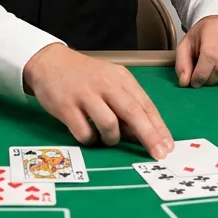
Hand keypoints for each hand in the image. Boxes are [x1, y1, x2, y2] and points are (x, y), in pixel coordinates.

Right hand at [22, 44, 174, 158]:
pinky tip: (89, 134)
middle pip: (133, 113)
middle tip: (159, 154)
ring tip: (107, 137)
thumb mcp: (110, 81)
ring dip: (112, 139)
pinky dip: (90, 139)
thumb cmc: (84, 76)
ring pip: (109, 126)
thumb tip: (142, 134)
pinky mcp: (66, 107)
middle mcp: (105, 85)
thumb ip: (127, 103)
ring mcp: (85, 96)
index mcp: (120, 78)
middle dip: (149, 137)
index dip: (159, 127)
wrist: (49, 63)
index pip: (145, 105)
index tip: (168, 146)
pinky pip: (85, 133)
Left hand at [175, 15, 217, 87]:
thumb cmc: (204, 35)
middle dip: (211, 79)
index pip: (210, 55)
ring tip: (215, 73)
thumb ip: (182, 64)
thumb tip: (185, 82)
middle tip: (204, 78)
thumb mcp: (187, 45)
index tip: (194, 82)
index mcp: (213, 28)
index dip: (201, 73)